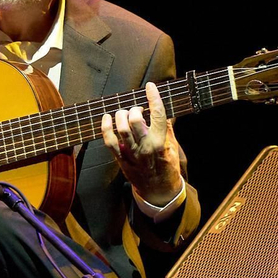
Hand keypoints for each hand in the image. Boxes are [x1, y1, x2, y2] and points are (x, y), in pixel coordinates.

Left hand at [101, 82, 183, 206]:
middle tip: (137, 111)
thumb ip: (166, 126)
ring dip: (121, 115)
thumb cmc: (167, 166)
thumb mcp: (172, 146)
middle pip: (135, 120)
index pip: (158, 114)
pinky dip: (105, 128)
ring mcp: (132, 154)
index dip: (153, 97)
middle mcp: (145, 147)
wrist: (159, 191)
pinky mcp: (121, 159)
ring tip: (124, 114)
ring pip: (121, 129)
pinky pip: (109, 142)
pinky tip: (106, 118)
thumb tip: (161, 108)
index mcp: (161, 142)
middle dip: (134, 109)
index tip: (150, 86)